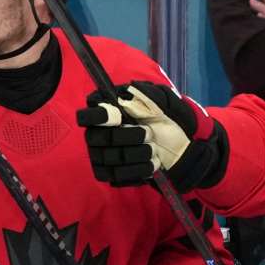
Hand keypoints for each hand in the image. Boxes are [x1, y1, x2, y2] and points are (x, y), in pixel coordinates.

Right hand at [77, 81, 223, 190]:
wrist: (178, 148)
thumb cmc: (165, 121)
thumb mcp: (163, 102)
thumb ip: (147, 94)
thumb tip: (131, 88)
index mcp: (106, 112)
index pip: (86, 116)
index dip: (100, 116)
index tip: (118, 116)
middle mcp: (96, 134)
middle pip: (99, 138)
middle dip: (129, 136)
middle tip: (149, 133)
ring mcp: (100, 157)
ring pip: (111, 158)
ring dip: (139, 153)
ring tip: (154, 148)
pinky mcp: (109, 174)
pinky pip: (117, 176)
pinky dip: (140, 169)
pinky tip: (153, 162)